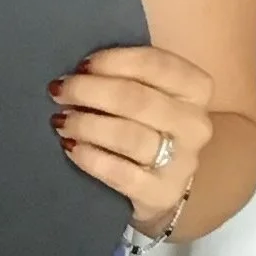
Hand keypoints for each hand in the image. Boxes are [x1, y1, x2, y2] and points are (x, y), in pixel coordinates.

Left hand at [52, 40, 214, 230]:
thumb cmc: (148, 127)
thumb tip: (80, 68)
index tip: (81, 65)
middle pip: (137, 100)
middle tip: (60, 91)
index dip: (113, 61)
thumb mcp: (151, 94)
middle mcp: (195, 124)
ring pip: (128, 136)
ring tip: (60, 121)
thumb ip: (127, 76)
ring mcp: (181, 163)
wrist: (162, 186)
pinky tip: (70, 147)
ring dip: (87, 125)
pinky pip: (121, 173)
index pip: (155, 64)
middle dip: (90, 91)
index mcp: (196, 89)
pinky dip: (91, 158)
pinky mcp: (161, 194)